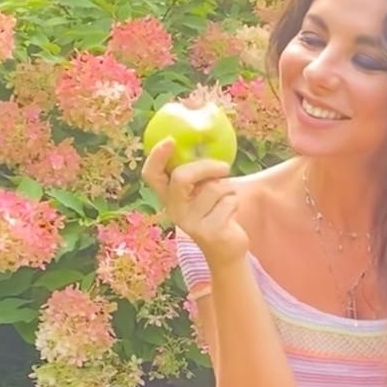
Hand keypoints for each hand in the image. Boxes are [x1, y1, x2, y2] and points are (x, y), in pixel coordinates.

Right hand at [141, 140, 248, 265]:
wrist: (225, 249)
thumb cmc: (214, 210)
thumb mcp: (201, 191)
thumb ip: (198, 172)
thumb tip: (207, 136)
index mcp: (168, 196)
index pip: (151, 175)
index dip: (156, 156)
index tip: (170, 140)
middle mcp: (174, 210)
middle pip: (181, 177)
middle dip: (206, 166)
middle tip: (224, 167)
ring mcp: (190, 223)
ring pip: (213, 188)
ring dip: (228, 188)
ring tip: (226, 199)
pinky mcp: (210, 232)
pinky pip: (228, 202)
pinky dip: (235, 202)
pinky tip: (230, 214)